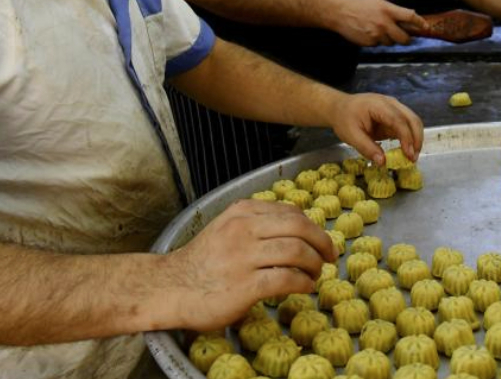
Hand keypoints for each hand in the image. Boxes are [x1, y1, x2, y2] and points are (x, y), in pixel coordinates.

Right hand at [162, 200, 336, 331]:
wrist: (170, 288)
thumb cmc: (201, 262)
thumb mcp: (226, 228)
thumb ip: (256, 224)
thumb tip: (296, 231)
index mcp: (241, 212)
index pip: (290, 212)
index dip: (313, 226)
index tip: (321, 239)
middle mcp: (243, 229)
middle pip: (299, 226)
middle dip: (322, 240)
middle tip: (330, 255)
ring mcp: (244, 257)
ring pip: (296, 250)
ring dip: (314, 263)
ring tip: (316, 272)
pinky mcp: (245, 286)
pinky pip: (287, 278)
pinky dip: (303, 282)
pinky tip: (305, 287)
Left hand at [326, 93, 424, 165]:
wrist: (339, 108)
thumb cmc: (344, 119)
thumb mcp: (351, 135)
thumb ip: (367, 148)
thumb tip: (383, 162)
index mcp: (379, 105)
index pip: (398, 120)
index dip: (406, 137)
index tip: (408, 154)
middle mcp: (391, 104)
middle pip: (412, 119)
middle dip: (416, 139)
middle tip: (413, 158)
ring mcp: (394, 109)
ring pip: (413, 122)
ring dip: (416, 139)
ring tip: (411, 157)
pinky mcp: (394, 117)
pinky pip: (407, 126)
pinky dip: (410, 139)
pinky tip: (406, 152)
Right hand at [328, 0, 424, 46]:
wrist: (339, 13)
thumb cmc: (358, 4)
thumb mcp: (378, 1)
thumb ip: (392, 9)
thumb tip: (405, 17)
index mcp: (388, 10)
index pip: (410, 17)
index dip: (420, 23)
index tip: (425, 26)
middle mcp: (384, 24)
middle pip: (404, 38)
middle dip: (406, 38)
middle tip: (405, 36)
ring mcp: (377, 35)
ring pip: (391, 43)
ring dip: (389, 39)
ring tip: (378, 30)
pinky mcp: (369, 43)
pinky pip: (379, 44)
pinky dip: (377, 40)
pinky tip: (369, 32)